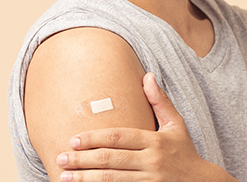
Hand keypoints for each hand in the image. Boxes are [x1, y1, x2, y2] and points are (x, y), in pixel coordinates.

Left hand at [55, 72, 236, 181]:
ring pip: (112, 180)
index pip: (119, 138)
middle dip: (82, 159)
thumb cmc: (185, 152)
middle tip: (61, 158)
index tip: (73, 139)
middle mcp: (151, 162)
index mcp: (155, 142)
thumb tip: (147, 75)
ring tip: (64, 177)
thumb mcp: (176, 125)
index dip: (94, 138)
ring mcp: (150, 181)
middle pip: (110, 160)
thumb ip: (159, 102)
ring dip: (85, 179)